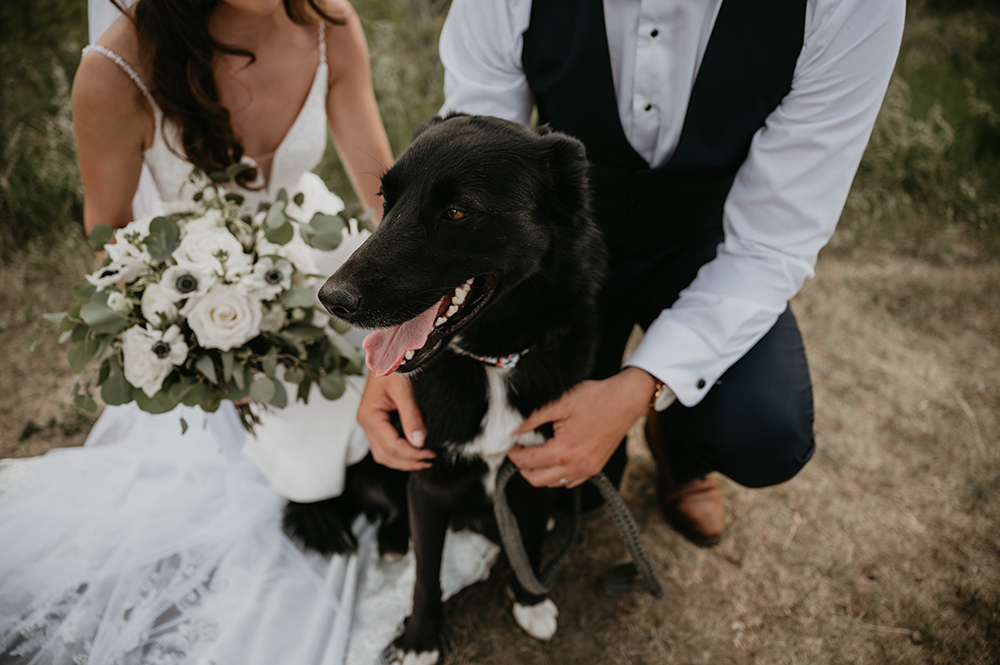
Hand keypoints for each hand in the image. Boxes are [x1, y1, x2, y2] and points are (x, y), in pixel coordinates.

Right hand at [357, 371, 434, 470]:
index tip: (430, 453)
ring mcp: (370, 422)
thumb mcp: (403, 389)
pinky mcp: (377, 420)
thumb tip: (419, 441)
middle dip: (408, 462)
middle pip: (385, 455)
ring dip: (403, 460)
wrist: (388, 350)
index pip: (391, 446)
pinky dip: (399, 452)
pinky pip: (385, 444)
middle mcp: (366, 422)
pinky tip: (414, 451)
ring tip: (424, 460)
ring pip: (383, 453)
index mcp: (370, 416)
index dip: (411, 454)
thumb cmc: (392, 364)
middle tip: (430, 460)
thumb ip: (411, 416)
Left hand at [508, 367, 657, 487]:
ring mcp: (587, 470)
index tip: (509, 445)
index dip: (513, 454)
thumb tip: (515, 429)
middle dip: (522, 468)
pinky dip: (556, 476)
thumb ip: (534, 417)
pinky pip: (569, 482)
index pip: (528, 461)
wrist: (626, 400)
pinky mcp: (595, 468)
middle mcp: (576, 466)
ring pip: (553, 484)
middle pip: (537, 480)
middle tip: (517, 452)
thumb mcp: (560, 402)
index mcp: (565, 450)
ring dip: (539, 473)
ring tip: (533, 455)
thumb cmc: (596, 398)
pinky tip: (553, 460)